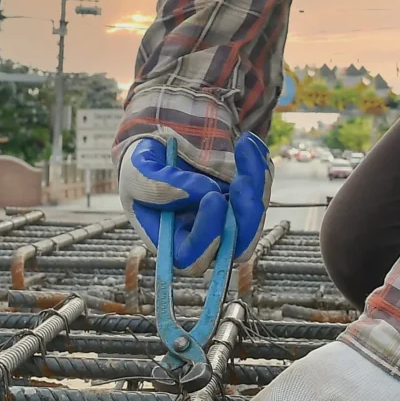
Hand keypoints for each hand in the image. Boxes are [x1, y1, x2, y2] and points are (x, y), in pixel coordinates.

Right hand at [118, 133, 268, 271]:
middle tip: (244, 179)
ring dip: (257, 185)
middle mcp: (204, 239)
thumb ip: (160, 186)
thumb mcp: (138, 170)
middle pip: (237, 246)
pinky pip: (261, 191)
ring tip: (245, 147)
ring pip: (255, 217)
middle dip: (246, 215)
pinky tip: (248, 143)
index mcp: (172, 243)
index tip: (213, 198)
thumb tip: (207, 192)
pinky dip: (259, 166)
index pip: (193, 258)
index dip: (207, 236)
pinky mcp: (243, 200)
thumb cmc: (142, 165)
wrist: (159, 142)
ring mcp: (228, 220)